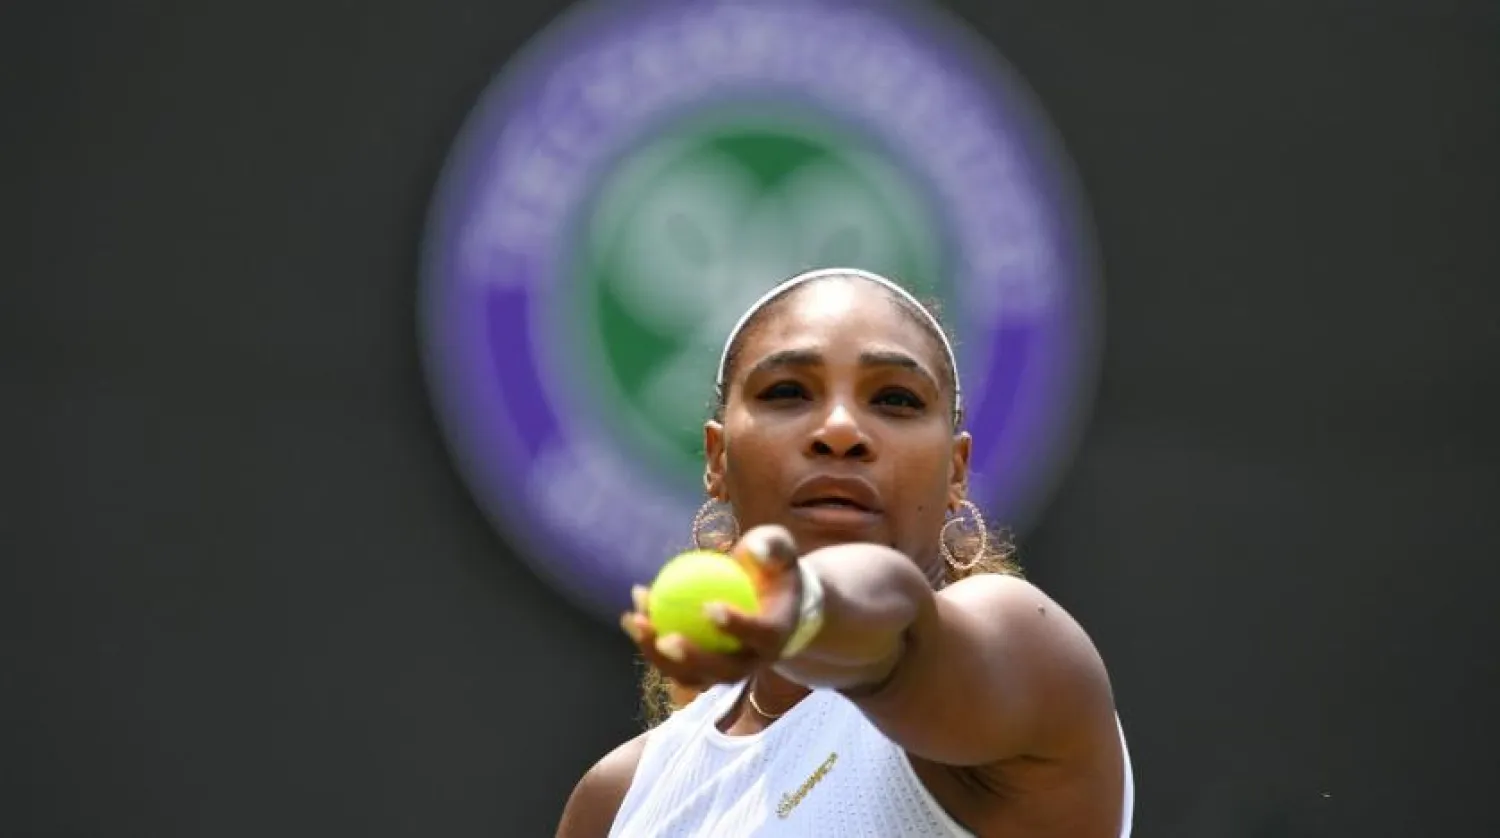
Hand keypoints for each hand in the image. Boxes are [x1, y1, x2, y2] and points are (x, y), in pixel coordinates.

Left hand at [621, 525, 801, 689]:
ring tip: (634, 622)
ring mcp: (726, 671)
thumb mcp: (778, 547)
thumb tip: (755, 549)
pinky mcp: (703, 671)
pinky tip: (630, 615)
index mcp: (776, 635)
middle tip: (664, 637)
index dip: (735, 625)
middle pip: (722, 670)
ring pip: (690, 674)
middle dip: (690, 658)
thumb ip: (771, 545)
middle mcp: (753, 662)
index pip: (759, 635)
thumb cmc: (771, 566)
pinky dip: (650, 642)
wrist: (767, 598)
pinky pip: (673, 663)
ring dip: (657, 654)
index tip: (708, 607)